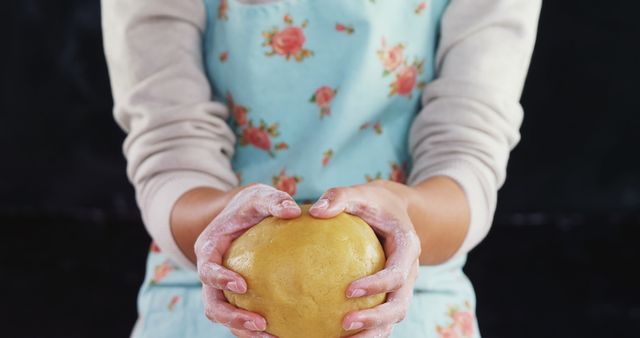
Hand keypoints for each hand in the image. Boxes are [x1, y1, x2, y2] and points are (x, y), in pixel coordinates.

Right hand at [194, 183, 300, 336]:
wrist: (244, 214)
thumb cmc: (252, 204)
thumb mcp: (260, 195)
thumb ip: (274, 200)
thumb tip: (294, 211)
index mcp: (209, 249)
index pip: (206, 269)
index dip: (219, 280)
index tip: (242, 285)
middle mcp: (211, 272)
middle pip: (212, 304)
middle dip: (232, 318)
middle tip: (260, 324)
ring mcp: (221, 287)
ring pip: (225, 317)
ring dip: (244, 331)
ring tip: (273, 337)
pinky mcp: (236, 296)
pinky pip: (242, 315)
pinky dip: (256, 329)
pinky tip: (282, 332)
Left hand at [309, 180, 420, 337]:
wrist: (395, 211)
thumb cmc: (374, 202)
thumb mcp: (360, 193)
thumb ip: (340, 197)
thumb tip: (314, 210)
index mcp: (407, 247)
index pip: (396, 274)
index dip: (377, 285)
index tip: (348, 291)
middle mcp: (409, 272)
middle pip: (399, 306)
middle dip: (376, 320)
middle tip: (345, 324)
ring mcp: (402, 286)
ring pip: (392, 318)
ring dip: (371, 333)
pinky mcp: (390, 294)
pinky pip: (380, 317)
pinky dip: (365, 330)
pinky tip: (336, 335)